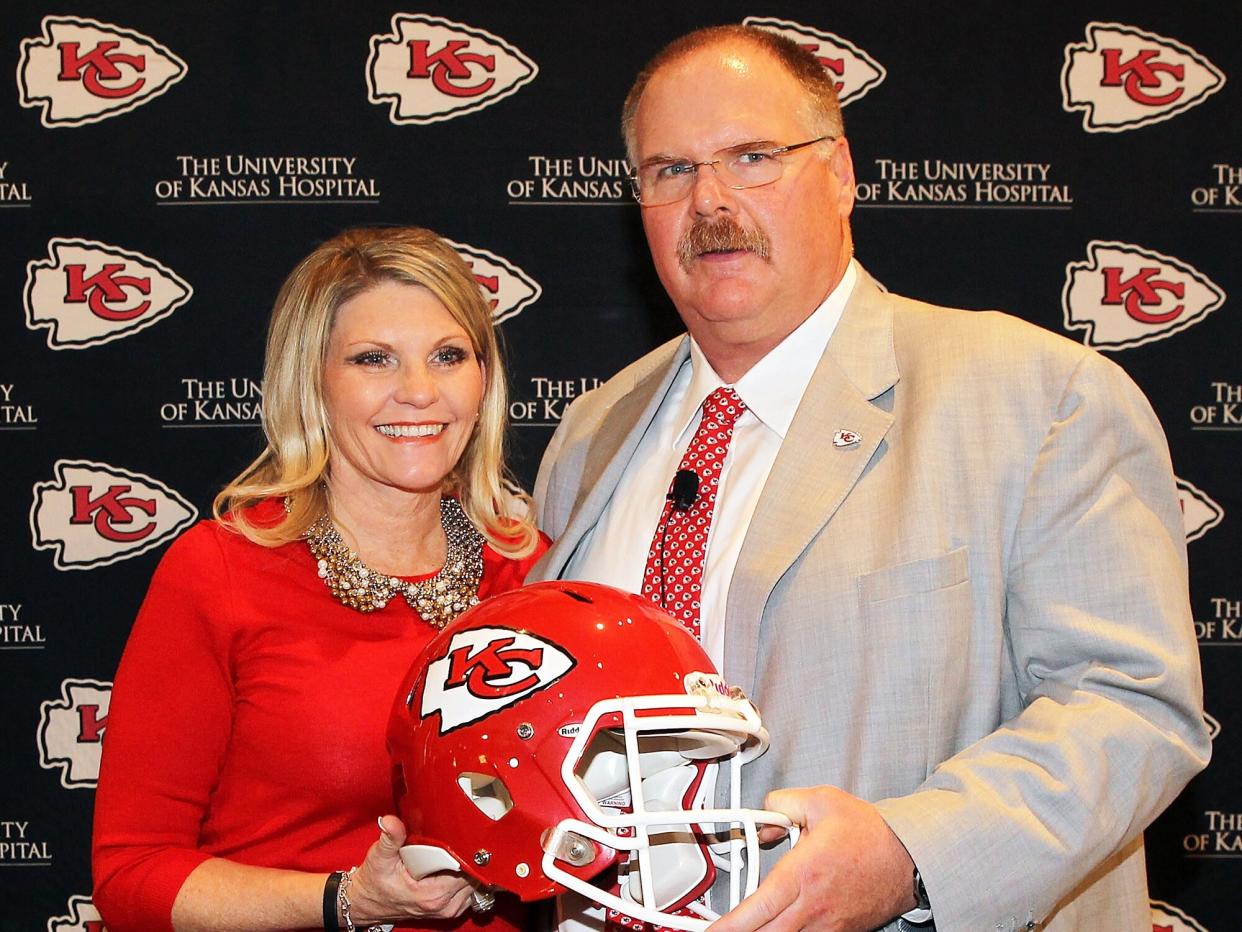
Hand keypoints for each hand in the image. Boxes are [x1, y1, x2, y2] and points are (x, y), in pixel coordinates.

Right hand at [345, 815, 477, 923]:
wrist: (367, 902)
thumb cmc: (374, 882)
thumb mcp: (379, 858)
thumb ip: (390, 838)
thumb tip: (391, 821)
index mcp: (432, 894)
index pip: (467, 869)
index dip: (467, 850)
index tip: (462, 835)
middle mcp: (445, 904)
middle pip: (475, 875)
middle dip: (468, 856)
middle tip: (455, 840)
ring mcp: (449, 908)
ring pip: (475, 883)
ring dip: (469, 867)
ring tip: (452, 852)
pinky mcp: (450, 908)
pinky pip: (470, 890)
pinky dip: (466, 877)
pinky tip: (454, 865)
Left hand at [710, 786, 915, 931]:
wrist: (909, 856)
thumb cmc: (871, 833)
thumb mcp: (821, 800)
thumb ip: (783, 803)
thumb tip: (763, 817)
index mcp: (804, 873)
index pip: (757, 907)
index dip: (730, 924)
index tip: (713, 930)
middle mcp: (814, 904)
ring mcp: (828, 923)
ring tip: (745, 928)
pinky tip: (776, 929)